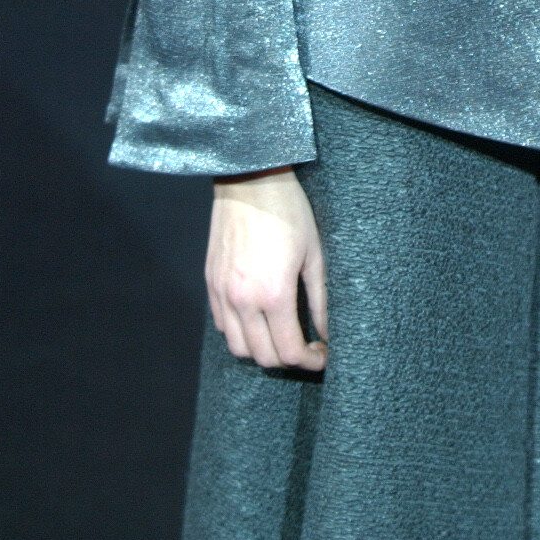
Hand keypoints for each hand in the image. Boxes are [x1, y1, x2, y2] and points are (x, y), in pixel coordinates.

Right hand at [206, 167, 327, 370]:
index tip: (323, 354)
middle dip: (288, 359)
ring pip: (238, 347)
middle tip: (307, 346)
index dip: (311, 360)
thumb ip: (320, 299)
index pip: (290, 351)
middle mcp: (243, 300)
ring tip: (281, 335)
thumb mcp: (314, 254)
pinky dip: (240, 332)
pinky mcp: (210, 281)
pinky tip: (258, 317)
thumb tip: (328, 331)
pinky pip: (222, 324)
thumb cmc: (289, 211)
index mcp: (274, 294)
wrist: (250, 179)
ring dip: (261, 350)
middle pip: (263, 356)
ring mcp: (222, 292)